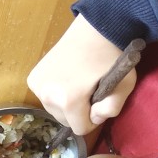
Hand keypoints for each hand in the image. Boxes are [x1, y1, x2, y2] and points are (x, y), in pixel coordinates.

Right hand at [27, 14, 135, 134]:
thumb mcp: (124, 85)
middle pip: (64, 120)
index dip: (93, 119)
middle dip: (78, 112)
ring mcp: (37, 87)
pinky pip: (45, 97)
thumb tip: (95, 118)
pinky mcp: (32, 79)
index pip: (80, 129)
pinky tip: (65, 79)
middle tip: (89, 92)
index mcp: (69, 100)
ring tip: (76, 84)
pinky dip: (55, 94)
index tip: (99, 103)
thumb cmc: (112, 57)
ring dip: (65, 104)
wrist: (96, 28)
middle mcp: (47, 96)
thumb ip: (112, 109)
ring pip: (54, 110)